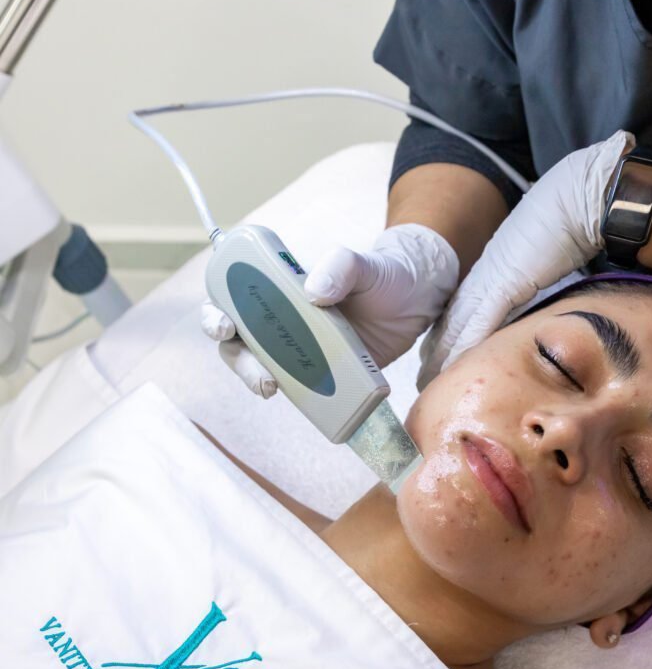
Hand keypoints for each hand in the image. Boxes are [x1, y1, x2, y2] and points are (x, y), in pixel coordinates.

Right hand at [202, 223, 459, 396]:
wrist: (418, 301)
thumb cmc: (382, 275)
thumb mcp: (363, 264)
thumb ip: (340, 266)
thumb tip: (312, 291)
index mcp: (277, 287)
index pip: (230, 299)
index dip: (215, 314)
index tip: (225, 325)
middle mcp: (280, 319)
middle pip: (239, 343)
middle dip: (237, 360)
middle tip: (258, 372)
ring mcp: (299, 349)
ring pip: (262, 368)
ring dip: (258, 381)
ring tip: (272, 388)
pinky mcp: (322, 374)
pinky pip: (298, 389)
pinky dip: (295, 398)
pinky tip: (304, 404)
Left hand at [417, 130, 633, 388]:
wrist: (577, 200)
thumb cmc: (565, 225)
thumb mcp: (538, 262)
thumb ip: (527, 287)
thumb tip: (530, 306)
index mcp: (490, 272)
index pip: (461, 312)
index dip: (446, 339)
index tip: (433, 362)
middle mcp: (484, 277)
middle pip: (451, 322)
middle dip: (436, 353)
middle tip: (422, 380)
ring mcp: (492, 280)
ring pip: (458, 325)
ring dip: (443, 356)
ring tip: (428, 381)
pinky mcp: (506, 282)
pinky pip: (480, 319)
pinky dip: (466, 344)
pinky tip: (453, 365)